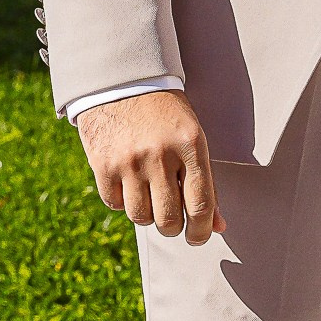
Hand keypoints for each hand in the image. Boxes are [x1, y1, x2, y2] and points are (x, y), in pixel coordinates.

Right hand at [76, 87, 218, 242]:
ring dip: (147, 215)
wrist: (122, 82)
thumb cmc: (165, 114)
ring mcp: (130, 161)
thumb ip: (205, 182)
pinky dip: (122, 201)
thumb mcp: (192, 138)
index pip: (201, 204)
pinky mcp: (103, 165)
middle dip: (173, 227)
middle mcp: (161, 155)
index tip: (199, 237)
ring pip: (141, 217)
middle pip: (169, 218)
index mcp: (191, 145)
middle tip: (173, 220)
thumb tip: (217, 226)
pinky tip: (128, 183)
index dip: (201, 230)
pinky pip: (115, 204)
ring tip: (150, 196)